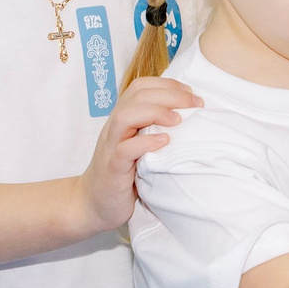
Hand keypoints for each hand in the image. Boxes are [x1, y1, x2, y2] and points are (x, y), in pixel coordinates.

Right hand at [80, 75, 202, 229]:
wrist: (93, 203)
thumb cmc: (122, 174)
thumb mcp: (138, 146)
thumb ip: (153, 130)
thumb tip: (188, 118)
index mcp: (122, 119)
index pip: (140, 87)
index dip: (166, 84)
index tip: (190, 92)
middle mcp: (115, 127)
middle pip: (137, 96)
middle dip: (170, 94)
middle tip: (195, 104)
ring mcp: (110, 146)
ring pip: (126, 116)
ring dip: (156, 112)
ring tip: (178, 120)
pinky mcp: (112, 167)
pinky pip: (125, 149)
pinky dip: (146, 142)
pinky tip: (165, 142)